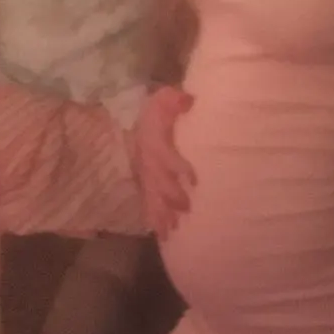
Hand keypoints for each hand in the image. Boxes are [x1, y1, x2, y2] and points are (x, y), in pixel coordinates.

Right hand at [132, 85, 195, 239]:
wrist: (140, 119)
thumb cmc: (159, 110)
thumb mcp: (166, 98)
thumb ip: (175, 99)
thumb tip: (188, 100)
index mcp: (153, 141)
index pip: (165, 155)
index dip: (178, 166)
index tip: (193, 179)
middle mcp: (147, 161)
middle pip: (157, 181)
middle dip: (170, 196)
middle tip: (186, 209)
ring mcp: (145, 175)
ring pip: (151, 197)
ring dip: (160, 214)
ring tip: (170, 231)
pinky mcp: (145, 184)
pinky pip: (147, 203)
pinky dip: (153, 219)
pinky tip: (160, 235)